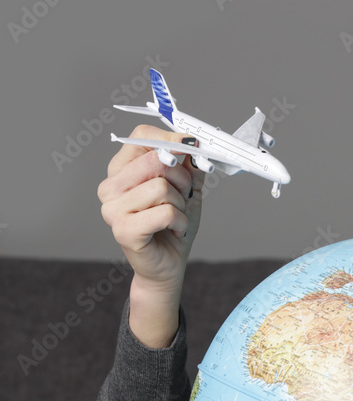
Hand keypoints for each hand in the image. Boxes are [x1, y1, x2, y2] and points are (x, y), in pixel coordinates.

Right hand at [98, 124, 204, 291]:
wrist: (168, 264)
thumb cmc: (173, 225)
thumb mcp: (187, 188)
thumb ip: (190, 164)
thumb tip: (193, 144)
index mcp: (121, 170)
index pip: (141, 136)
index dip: (171, 138)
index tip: (193, 146)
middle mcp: (110, 186)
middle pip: (155, 159)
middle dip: (182, 178)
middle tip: (184, 196)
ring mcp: (112, 208)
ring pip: (162, 187)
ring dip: (181, 205)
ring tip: (176, 217)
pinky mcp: (123, 229)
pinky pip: (166, 212)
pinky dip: (180, 222)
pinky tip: (174, 230)